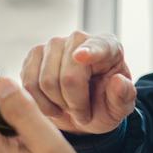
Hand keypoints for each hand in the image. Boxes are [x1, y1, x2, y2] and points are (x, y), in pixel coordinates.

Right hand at [20, 30, 136, 134]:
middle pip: (68, 77)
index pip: (99, 47)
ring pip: (46, 82)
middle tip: (83, 114)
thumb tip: (119, 81)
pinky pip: (29, 84)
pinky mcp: (34, 54)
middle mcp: (79, 39)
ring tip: (68, 108)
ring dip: (57, 105)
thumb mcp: (120, 108)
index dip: (90, 52)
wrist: (82, 110)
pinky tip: (52, 105)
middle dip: (75, 104)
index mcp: (108, 46)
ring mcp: (53, 44)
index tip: (81, 57)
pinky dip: (40, 103)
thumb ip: (124, 96)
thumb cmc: (104, 105)